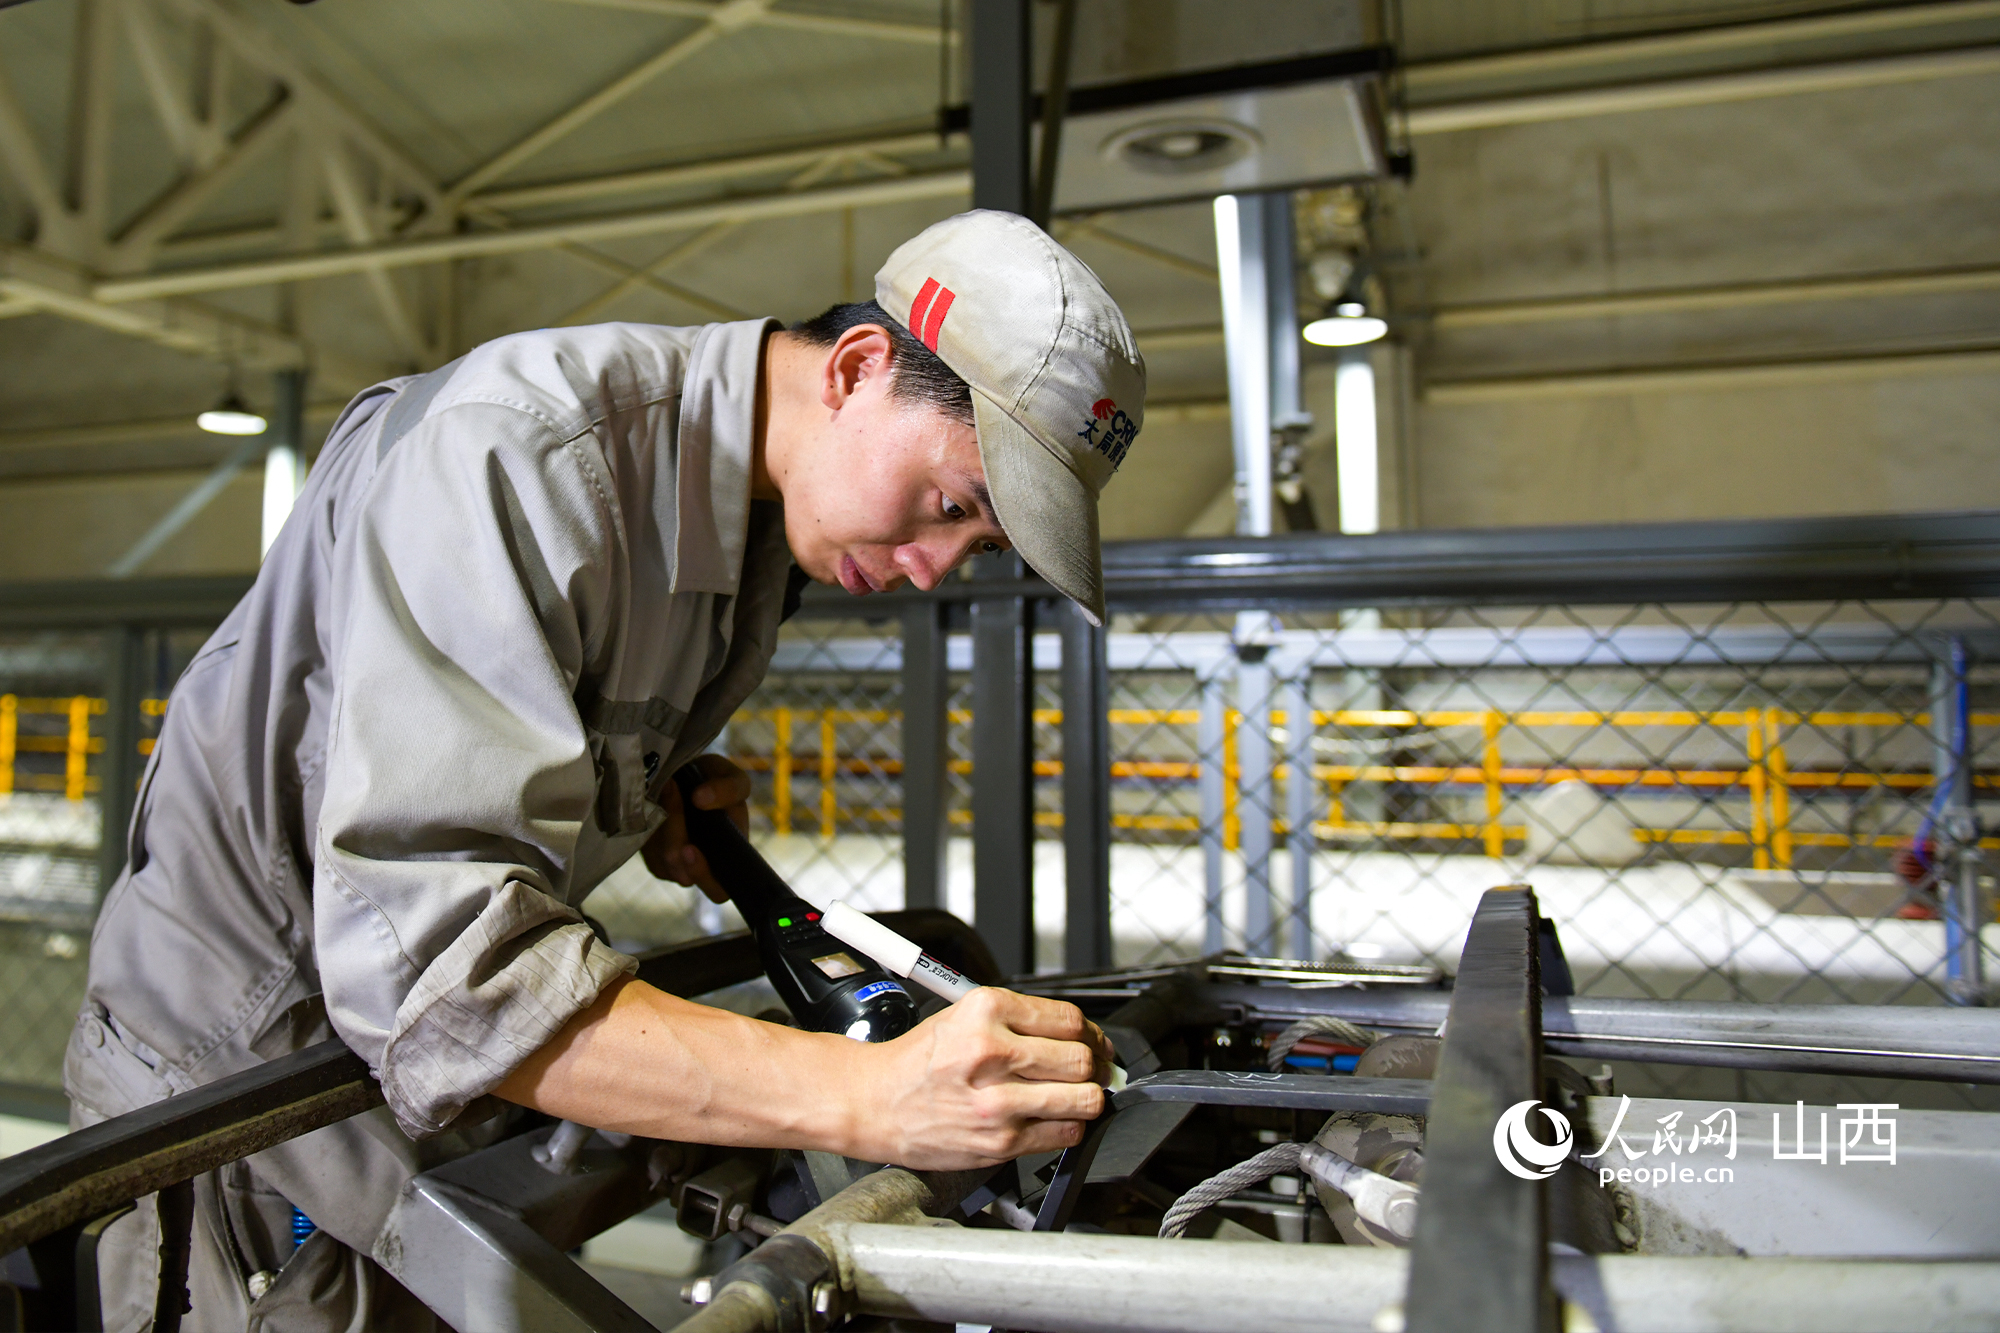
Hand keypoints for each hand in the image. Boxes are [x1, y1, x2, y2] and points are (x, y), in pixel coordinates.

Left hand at [641, 755, 750, 903]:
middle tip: (671, 794)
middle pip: (683, 873)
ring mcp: (675, 866)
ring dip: (663, 820)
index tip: (689, 848)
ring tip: (669, 785)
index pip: (718, 890)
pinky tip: (658, 797)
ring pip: (663, 860)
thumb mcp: (733, 778)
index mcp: (729, 859)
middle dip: (675, 838)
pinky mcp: (653, 857)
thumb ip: (729, 789)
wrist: (687, 776)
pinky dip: (651, 822)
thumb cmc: (716, 781)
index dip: (704, 875)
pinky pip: (647, 851)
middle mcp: (701, 869)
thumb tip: (701, 799)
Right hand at [853, 988, 1115, 1169]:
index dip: (1091, 1034)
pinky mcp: (999, 1141)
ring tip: (1077, 1096)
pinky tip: (1054, 1119)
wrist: (873, 1103)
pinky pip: (1064, 1134)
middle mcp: (992, 1053)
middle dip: (1094, 1067)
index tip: (1093, 1043)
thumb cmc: (917, 1061)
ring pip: (1083, 1099)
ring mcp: (997, 1101)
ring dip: (1088, 1099)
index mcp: (986, 1011)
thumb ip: (1018, 1021)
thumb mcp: (962, 1016)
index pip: (1070, 1020)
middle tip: (1090, 1071)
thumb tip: (1079, 1037)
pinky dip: (1069, 1127)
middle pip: (1081, 1060)